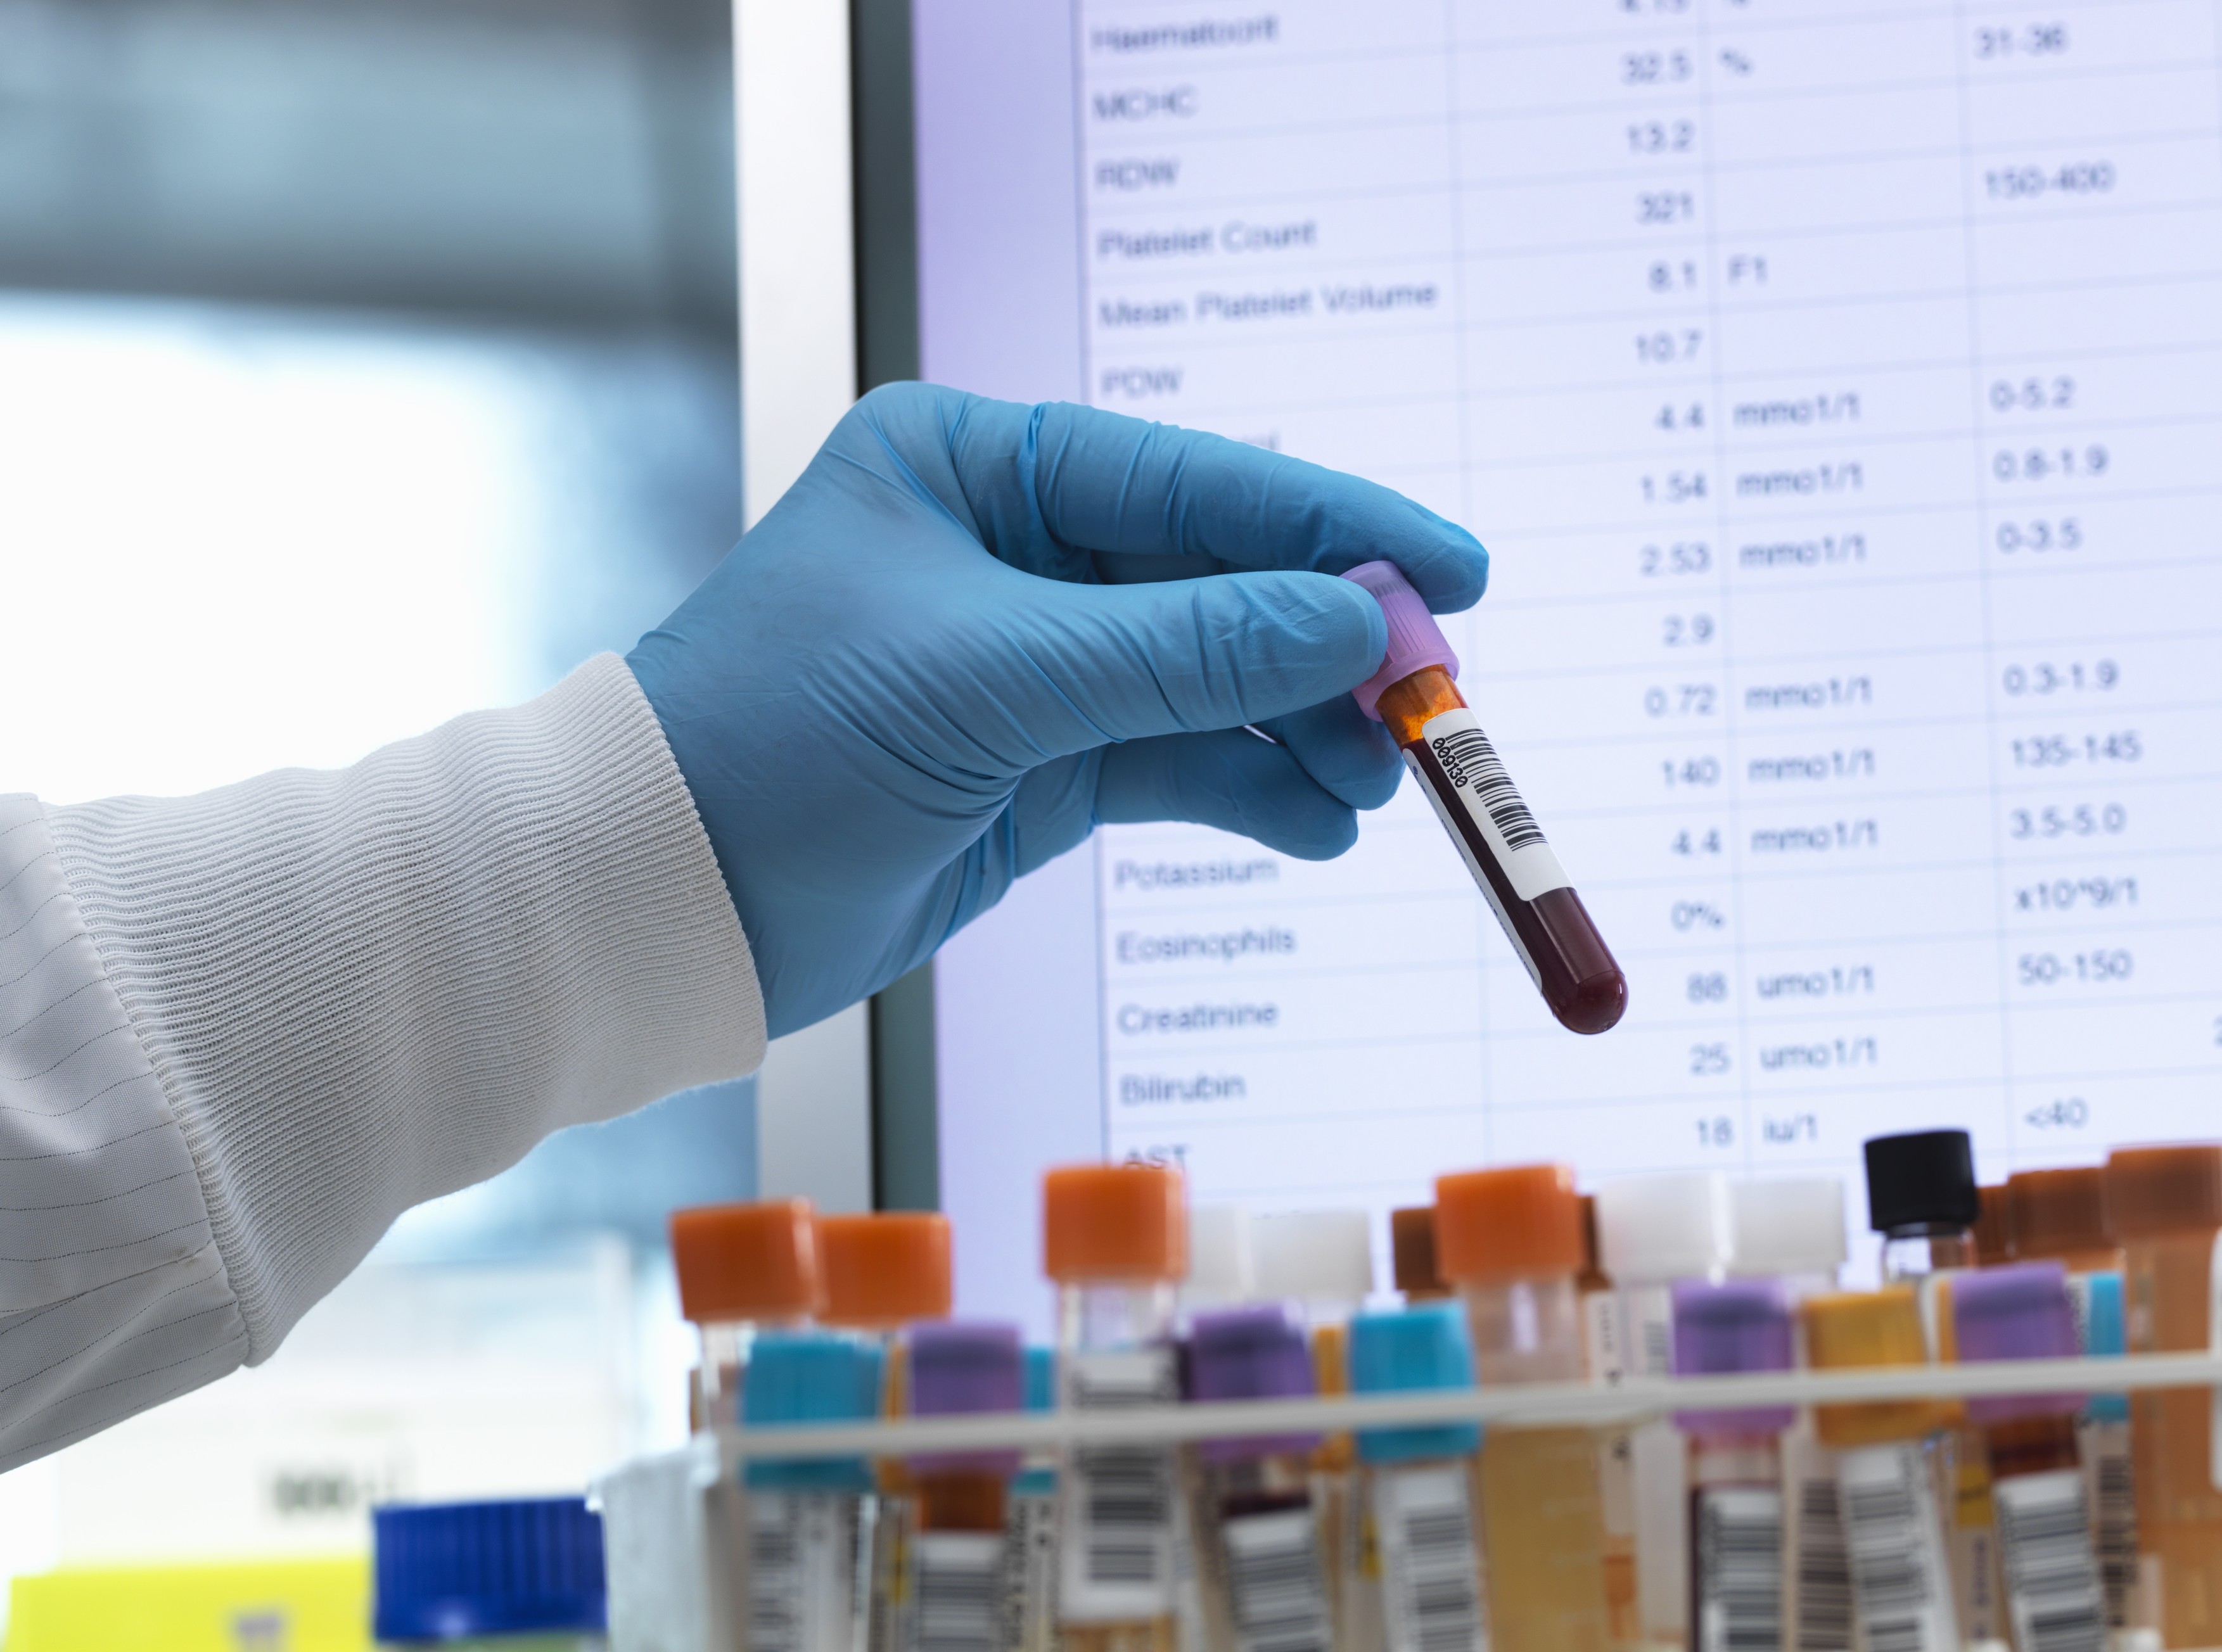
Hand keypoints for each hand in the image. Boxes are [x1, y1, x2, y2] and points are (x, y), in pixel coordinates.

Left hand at [628, 384, 1487, 1036]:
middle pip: (1217, 583)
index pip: (1192, 482)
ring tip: (1376, 786)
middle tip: (1428, 709)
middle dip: (1326, 649)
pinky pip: (1174, 761)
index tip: (1452, 569)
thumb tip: (1356, 622)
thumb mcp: (993, 680)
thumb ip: (1185, 650)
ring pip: (1208, 681)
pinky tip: (1315, 824)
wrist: (663, 899)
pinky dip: (1247, 790)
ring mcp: (1028, 661)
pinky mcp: (1035, 763)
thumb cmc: (778, 743)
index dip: (1333, 526)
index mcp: (973, 464)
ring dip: (1298, 731)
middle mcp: (1006, 548)